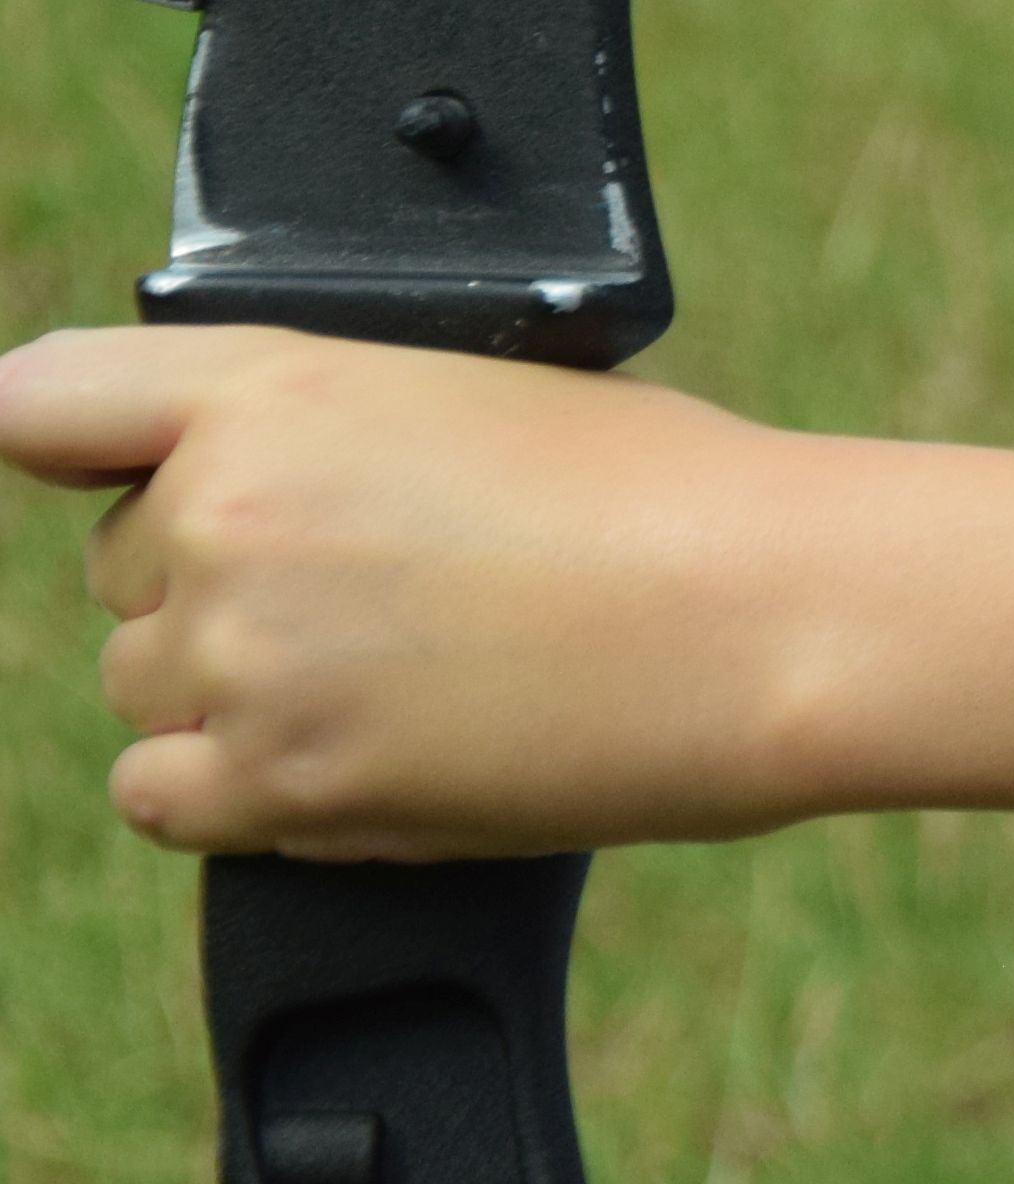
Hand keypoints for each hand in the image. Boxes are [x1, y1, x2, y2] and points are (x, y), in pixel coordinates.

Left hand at [0, 328, 822, 858]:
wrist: (772, 615)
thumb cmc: (672, 495)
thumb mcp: (477, 395)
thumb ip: (328, 432)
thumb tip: (250, 497)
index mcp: (272, 390)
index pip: (44, 402)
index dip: (65, 445)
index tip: (89, 472)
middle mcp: (224, 516)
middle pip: (128, 568)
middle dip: (226, 583)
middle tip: (385, 597)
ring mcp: (243, 658)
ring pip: (149, 684)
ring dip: (242, 690)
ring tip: (407, 680)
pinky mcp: (282, 785)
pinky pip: (159, 794)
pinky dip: (232, 789)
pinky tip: (348, 758)